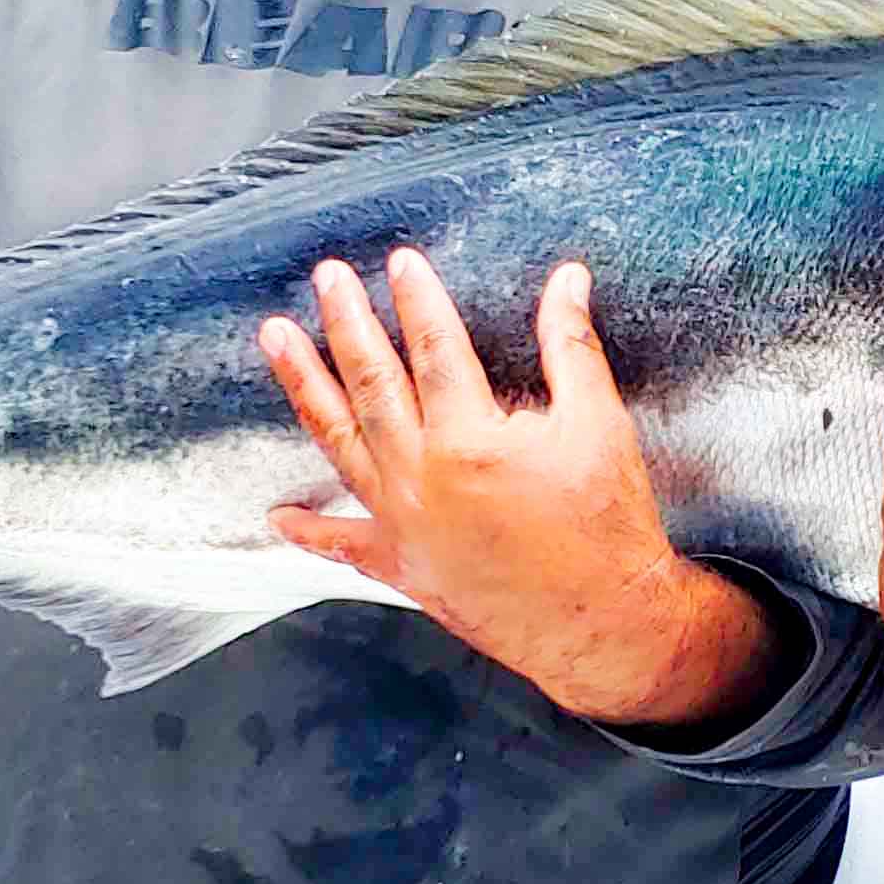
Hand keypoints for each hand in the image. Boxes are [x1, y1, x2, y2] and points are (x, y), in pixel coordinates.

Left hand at [255, 248, 777, 729]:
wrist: (602, 623)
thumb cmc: (607, 523)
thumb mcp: (599, 424)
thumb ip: (572, 345)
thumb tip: (568, 276)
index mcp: (471, 438)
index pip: (433, 347)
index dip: (417, 298)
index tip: (399, 260)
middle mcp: (422, 478)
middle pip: (371, 383)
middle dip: (347, 323)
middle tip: (325, 277)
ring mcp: (403, 525)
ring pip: (339, 444)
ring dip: (305, 387)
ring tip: (277, 339)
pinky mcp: (401, 569)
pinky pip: (342, 546)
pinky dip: (308, 532)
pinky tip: (278, 515)